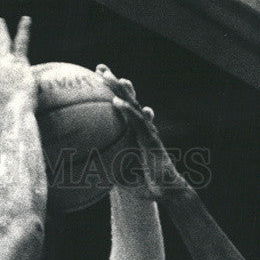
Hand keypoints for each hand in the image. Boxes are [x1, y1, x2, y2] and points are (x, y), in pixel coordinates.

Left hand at [96, 64, 188, 199]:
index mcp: (136, 132)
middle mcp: (143, 127)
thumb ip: (111, 168)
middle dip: (114, 82)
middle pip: (128, 99)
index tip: (98, 79)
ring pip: (133, 105)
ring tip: (107, 76)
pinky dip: (126, 111)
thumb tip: (91, 173)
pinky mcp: (150, 139)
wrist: (168, 191)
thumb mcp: (124, 176)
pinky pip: (136, 122)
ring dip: (119, 89)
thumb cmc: (147, 185)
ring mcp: (147, 131)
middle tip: (99, 67)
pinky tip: (116, 102)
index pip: (124, 107)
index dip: (113, 92)